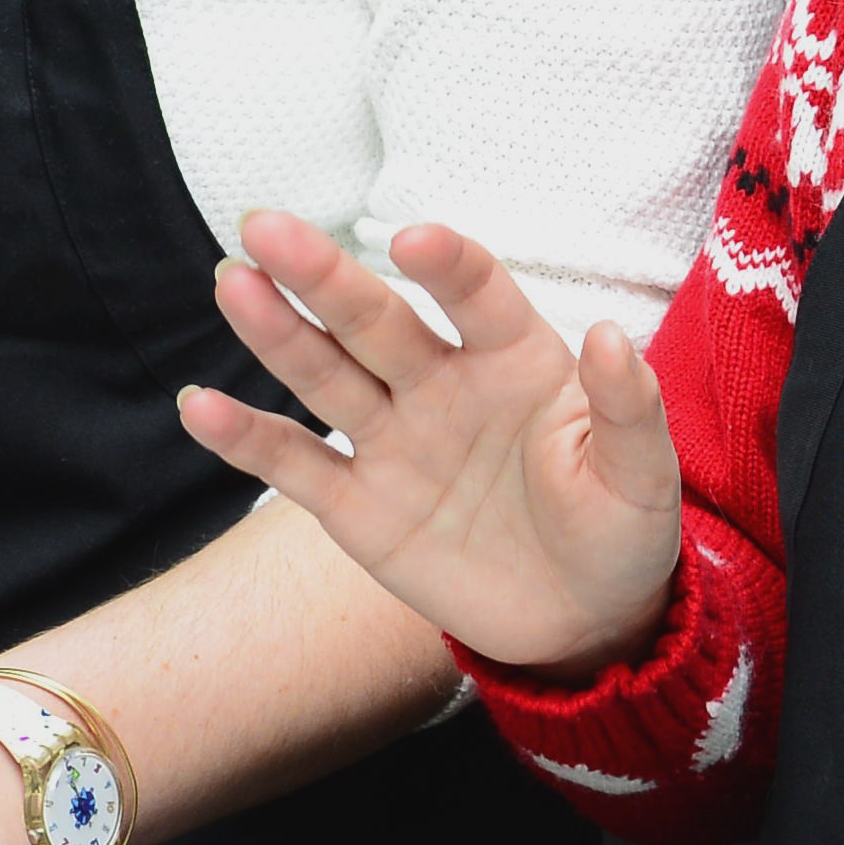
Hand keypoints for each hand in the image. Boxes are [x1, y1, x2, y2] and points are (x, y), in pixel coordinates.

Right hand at [178, 212, 685, 676]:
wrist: (583, 619)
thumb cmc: (619, 527)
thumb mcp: (642, 477)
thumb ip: (627, 409)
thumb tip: (609, 336)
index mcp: (515, 361)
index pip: (477, 295)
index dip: (448, 266)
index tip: (414, 239)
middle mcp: (443, 385)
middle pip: (375, 320)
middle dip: (324, 274)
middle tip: (265, 226)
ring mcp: (395, 441)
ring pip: (325, 374)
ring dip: (277, 332)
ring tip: (233, 283)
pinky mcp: (359, 507)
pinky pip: (296, 467)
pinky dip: (248, 439)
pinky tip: (200, 405)